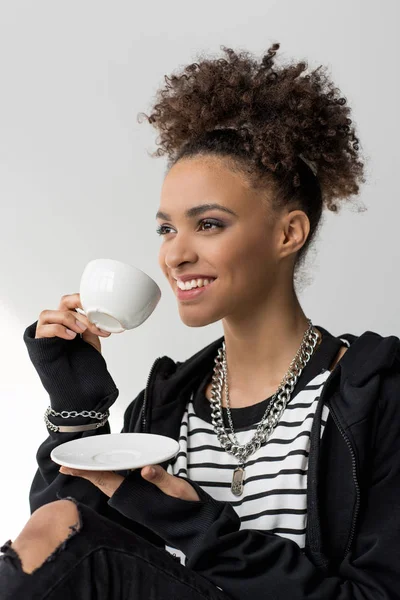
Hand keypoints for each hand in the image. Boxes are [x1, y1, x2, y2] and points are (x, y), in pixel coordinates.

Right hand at [35, 293, 124, 353]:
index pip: (74, 301)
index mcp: (70, 318)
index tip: (97, 308)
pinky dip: (59, 329)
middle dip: (80, 311)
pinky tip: (71, 336)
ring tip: (81, 330)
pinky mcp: (39, 340)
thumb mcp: (91, 340)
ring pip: (50, 313)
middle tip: (93, 326)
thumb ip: (91, 327)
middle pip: (64, 304)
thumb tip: (97, 317)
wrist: (75, 379)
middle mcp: (57, 320)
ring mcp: (46, 329)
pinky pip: (44, 328)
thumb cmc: (81, 359)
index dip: (83, 300)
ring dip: (67, 319)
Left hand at [59, 464, 200, 500]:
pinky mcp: (140, 498)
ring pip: (109, 483)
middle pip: (101, 481)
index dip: (85, 473)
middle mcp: (129, 498)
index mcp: (134, 495)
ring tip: (82, 464)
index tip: (67, 467)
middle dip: (85, 472)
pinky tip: (109, 468)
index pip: (104, 480)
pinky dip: (109, 475)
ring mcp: (134, 499)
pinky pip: (119, 485)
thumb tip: (146, 469)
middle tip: (66, 463)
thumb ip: (160, 478)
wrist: (195, 525)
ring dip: (95, 473)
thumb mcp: (175, 489)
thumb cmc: (186, 506)